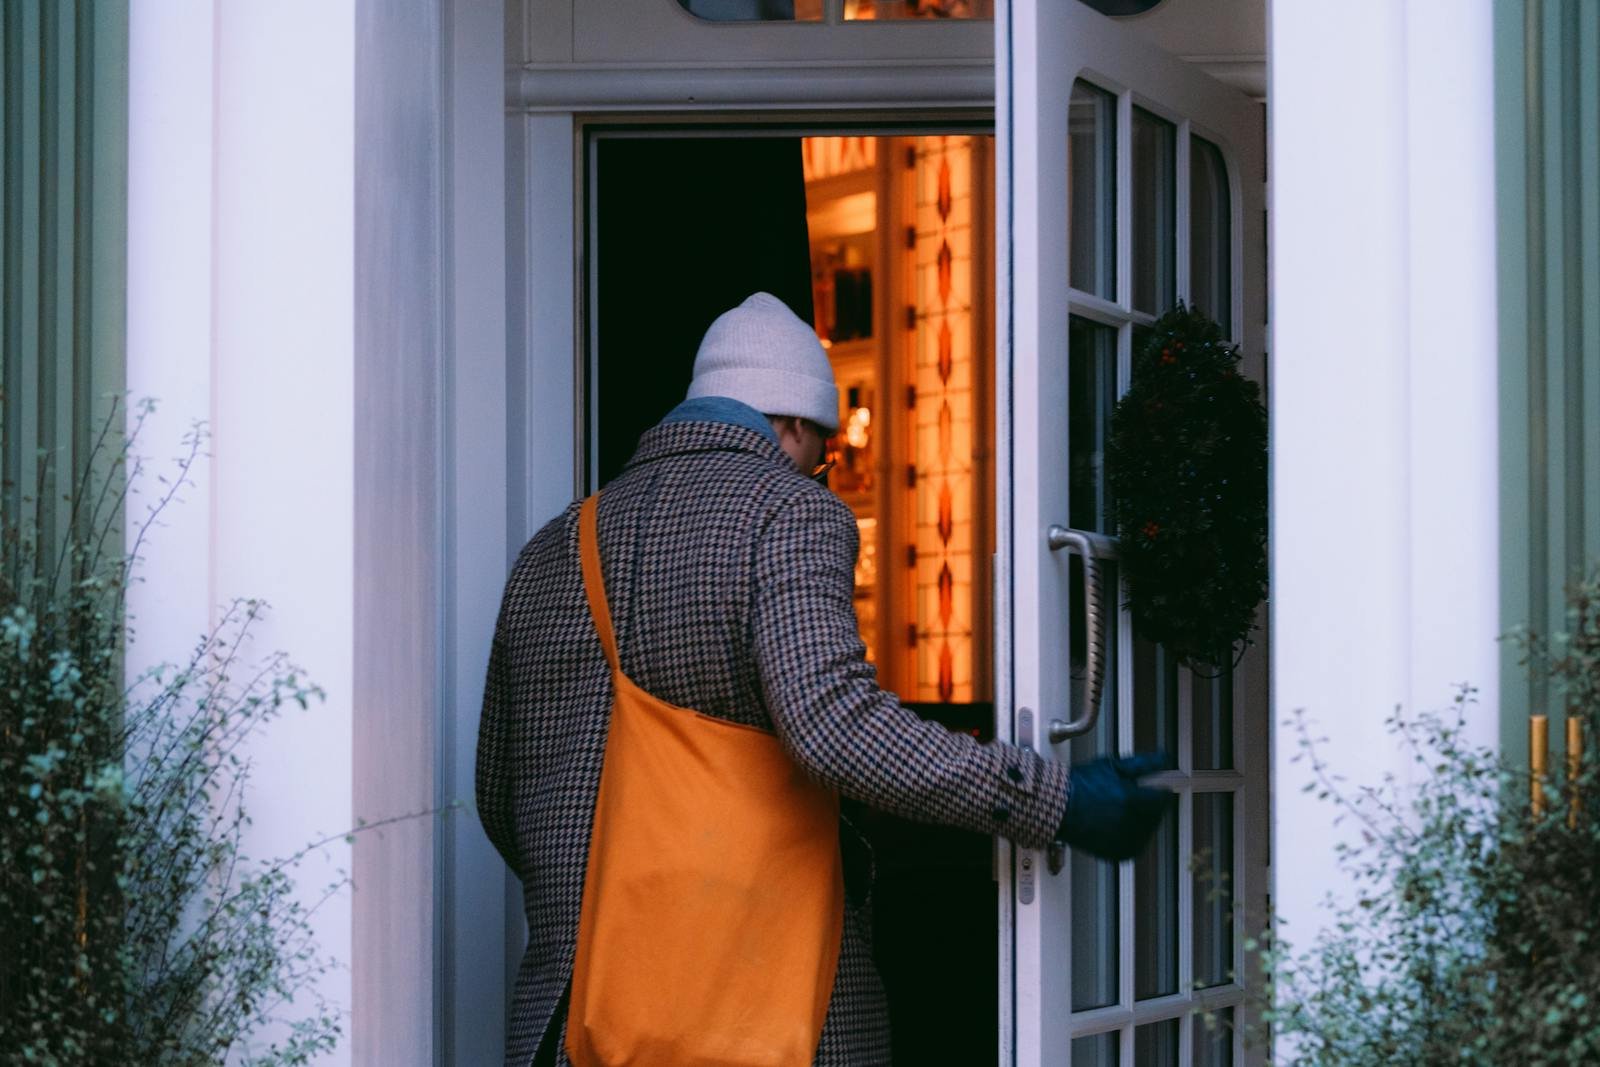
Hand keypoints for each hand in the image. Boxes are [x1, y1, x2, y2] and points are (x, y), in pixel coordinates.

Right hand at [1056, 751, 1175, 861]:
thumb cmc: (1080, 786)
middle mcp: (1134, 826)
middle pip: (1157, 813)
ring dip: (1138, 818)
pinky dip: (1128, 833)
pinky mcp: (1120, 855)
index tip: (1143, 785)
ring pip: (1147, 828)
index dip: (1153, 788)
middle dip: (1145, 803)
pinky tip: (1111, 822)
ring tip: (1113, 808)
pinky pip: (1135, 841)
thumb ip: (1145, 763)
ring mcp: (1127, 843)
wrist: (1056, 808)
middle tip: (1121, 794)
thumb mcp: (1113, 766)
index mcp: (1135, 803)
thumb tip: (1166, 759)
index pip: (1164, 796)